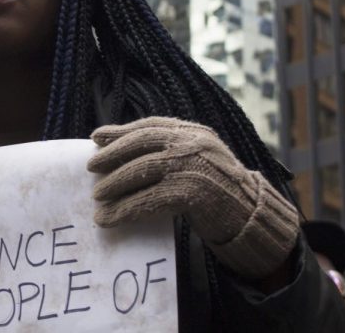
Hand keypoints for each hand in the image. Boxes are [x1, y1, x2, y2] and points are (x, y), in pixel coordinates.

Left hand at [87, 116, 298, 279]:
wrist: (253, 217)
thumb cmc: (221, 191)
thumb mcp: (198, 161)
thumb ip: (172, 151)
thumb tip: (124, 151)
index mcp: (194, 132)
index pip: (150, 126)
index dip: (121, 131)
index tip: (96, 137)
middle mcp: (194, 142)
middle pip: (142, 143)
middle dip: (113, 155)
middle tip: (91, 168)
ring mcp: (194, 165)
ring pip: (142, 170)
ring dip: (114, 185)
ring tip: (97, 198)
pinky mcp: (193, 192)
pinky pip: (149, 200)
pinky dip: (125, 210)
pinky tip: (110, 219)